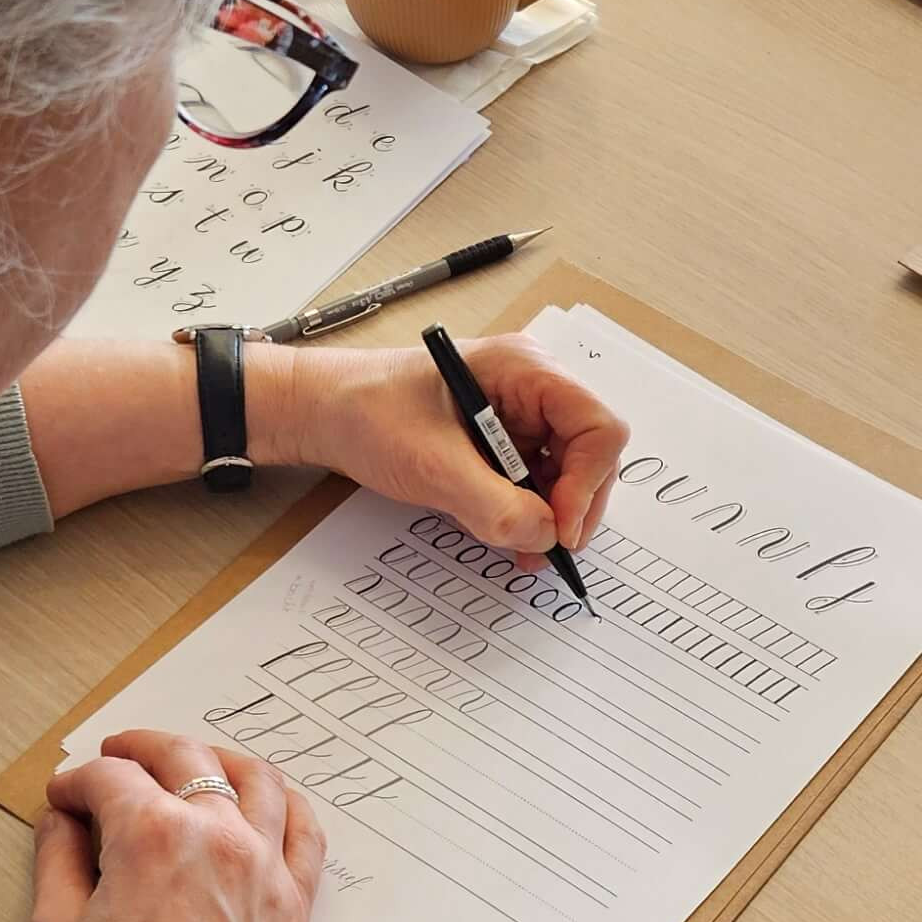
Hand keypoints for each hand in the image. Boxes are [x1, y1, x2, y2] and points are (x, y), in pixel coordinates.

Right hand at [28, 730, 324, 921]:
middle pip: (182, 758)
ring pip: (254, 778)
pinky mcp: (295, 905)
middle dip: (139, 750)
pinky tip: (263, 801)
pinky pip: (306, 830)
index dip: (76, 782)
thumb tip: (63, 818)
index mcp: (151, 835)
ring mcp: (266, 868)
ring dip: (215, 759)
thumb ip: (58, 857)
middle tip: (114, 759)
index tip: (63, 798)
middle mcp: (218, 837)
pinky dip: (285, 802)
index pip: (109, 779)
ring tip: (191, 764)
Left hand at [269, 337, 628, 568]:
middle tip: (548, 548)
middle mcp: (533, 388)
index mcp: (525, 369)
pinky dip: (528, 514)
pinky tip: (509, 536)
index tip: (560, 527)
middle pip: (591, 452)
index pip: (597, 425)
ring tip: (526, 552)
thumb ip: (493, 506)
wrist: (324, 413)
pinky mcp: (503, 442)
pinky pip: (536, 482)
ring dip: (552, 516)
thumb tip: (545, 538)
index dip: (589, 481)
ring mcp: (520, 416)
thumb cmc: (367, 412)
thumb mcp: (431, 466)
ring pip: (568, 473)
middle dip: (574, 505)